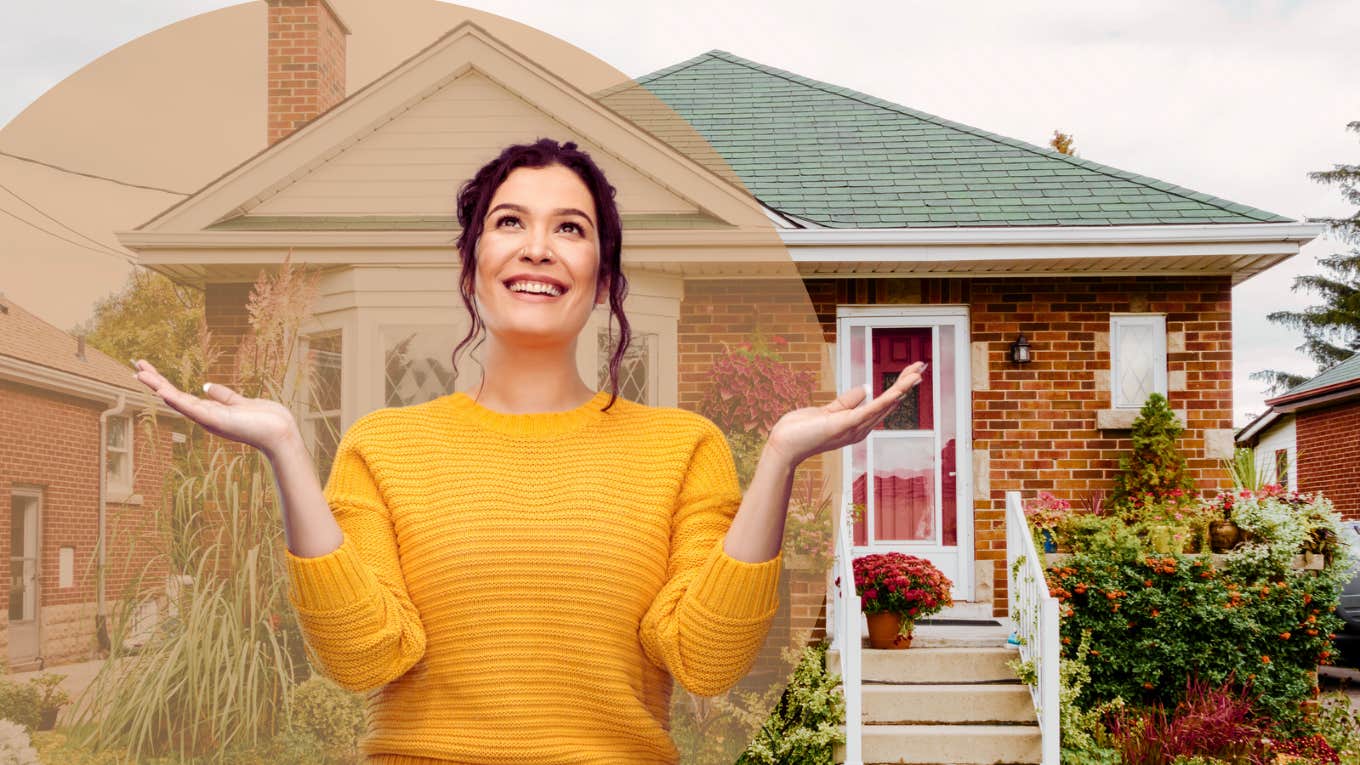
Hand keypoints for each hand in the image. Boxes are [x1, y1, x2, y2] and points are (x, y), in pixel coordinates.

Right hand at [131, 359, 299, 457]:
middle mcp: (205, 416)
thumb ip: (224, 396)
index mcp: (210, 411)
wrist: (281, 434)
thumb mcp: (241, 402)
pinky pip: (193, 409)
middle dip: (154, 381)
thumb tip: (207, 386)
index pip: (181, 394)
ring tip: (140, 373)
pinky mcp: (217, 421)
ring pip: (178, 401)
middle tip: (135, 365)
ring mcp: (209, 419)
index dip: (163, 382)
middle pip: (173, 396)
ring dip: (159, 386)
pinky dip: (177, 400)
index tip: (147, 369)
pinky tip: (162, 390)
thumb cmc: (265, 420)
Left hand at [764, 360, 927, 467]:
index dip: (897, 387)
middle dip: (905, 384)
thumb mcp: (827, 411)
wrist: (783, 445)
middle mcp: (860, 429)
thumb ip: (846, 401)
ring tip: (917, 373)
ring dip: (901, 388)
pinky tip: (898, 392)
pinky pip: (869, 411)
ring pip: (883, 405)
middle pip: (888, 403)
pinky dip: (885, 401)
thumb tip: (865, 388)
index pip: (881, 402)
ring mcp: (854, 428)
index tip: (911, 371)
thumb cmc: (801, 431)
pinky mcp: (845, 425)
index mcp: (856, 424)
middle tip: (921, 366)